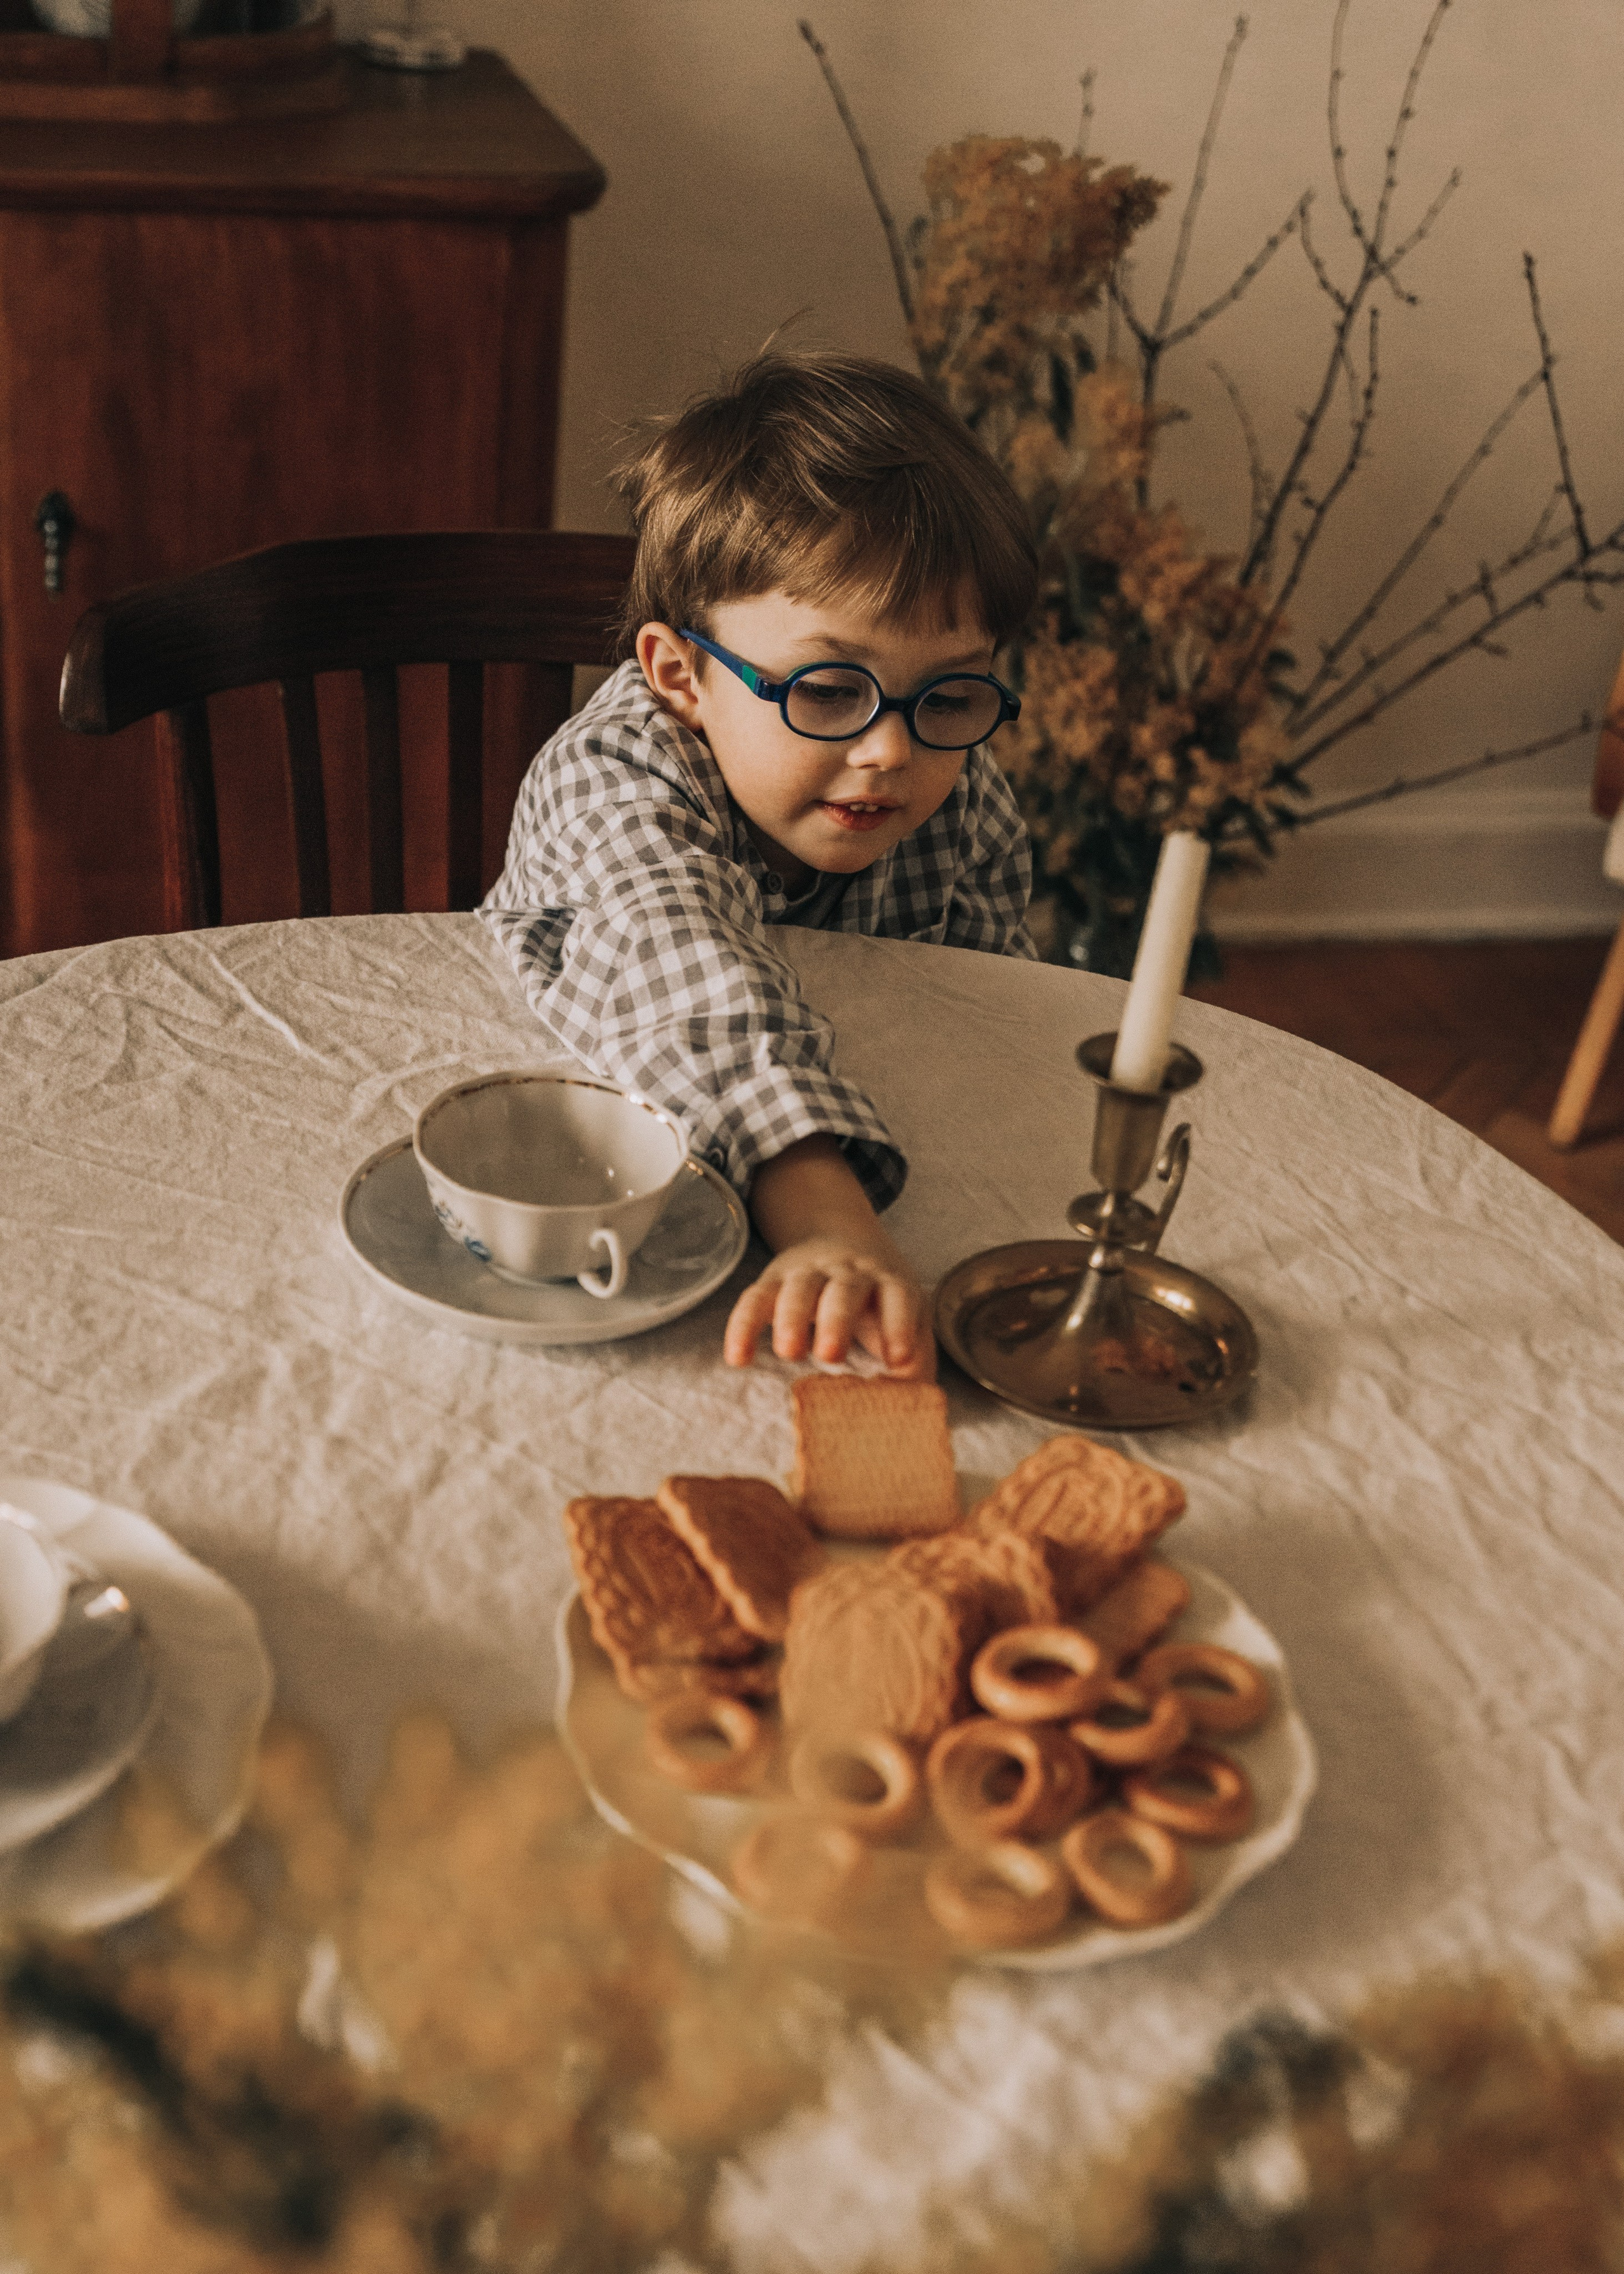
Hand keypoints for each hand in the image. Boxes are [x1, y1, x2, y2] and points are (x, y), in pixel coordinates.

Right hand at [723, 1233, 934, 1377]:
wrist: (840, 1236)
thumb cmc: (879, 1302)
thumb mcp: (906, 1321)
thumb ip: (914, 1363)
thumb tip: (914, 1413)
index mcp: (889, 1283)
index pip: (898, 1296)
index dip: (900, 1325)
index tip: (899, 1359)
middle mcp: (850, 1272)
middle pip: (845, 1289)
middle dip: (837, 1319)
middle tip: (830, 1355)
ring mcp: (809, 1272)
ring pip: (799, 1288)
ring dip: (792, 1318)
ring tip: (789, 1353)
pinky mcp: (773, 1280)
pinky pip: (755, 1298)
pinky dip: (743, 1325)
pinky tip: (738, 1358)